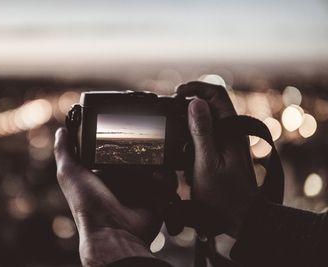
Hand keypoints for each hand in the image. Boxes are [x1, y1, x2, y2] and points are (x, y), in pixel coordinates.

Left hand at [54, 128, 167, 265]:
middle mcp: (124, 182)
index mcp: (105, 175)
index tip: (130, 129)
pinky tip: (159, 178)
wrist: (112, 232)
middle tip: (151, 145)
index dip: (124, 141)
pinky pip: (168, 183)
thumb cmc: (87, 205)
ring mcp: (141, 191)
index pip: (118, 152)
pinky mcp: (156, 200)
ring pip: (157, 168)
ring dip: (160, 163)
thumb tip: (62, 131)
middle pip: (141, 159)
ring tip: (155, 165)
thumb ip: (64, 152)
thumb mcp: (70, 174)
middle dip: (148, 150)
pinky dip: (168, 179)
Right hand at [177, 81, 257, 237]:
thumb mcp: (207, 163)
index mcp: (231, 129)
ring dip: (189, 114)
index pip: (217, 94)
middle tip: (171, 106)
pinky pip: (206, 131)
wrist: (238, 217)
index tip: (177, 92)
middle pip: (211, 102)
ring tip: (173, 121)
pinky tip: (181, 138)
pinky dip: (191, 129)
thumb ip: (202, 132)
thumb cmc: (224, 195)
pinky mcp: (221, 149)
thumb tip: (196, 103)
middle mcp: (231, 130)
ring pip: (208, 115)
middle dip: (190, 99)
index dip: (197, 87)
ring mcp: (226, 139)